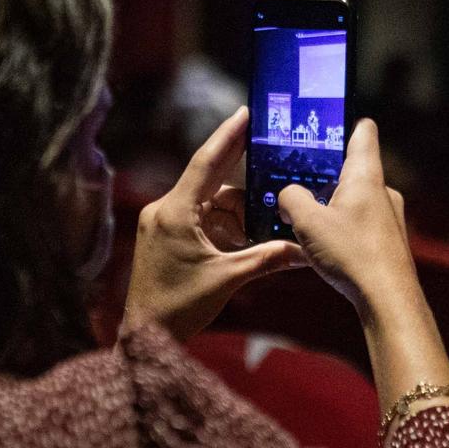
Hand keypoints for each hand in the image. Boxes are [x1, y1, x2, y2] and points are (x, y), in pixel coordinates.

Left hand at [124, 106, 307, 341]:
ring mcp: (165, 223)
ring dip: (240, 210)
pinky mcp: (167, 236)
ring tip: (271, 216)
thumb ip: (267, 258)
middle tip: (270, 149)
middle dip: (242, 171)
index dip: (229, 135)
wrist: (144, 334)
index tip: (246, 113)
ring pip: (211, 203)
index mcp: (175, 212)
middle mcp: (165, 210)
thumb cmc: (178, 307)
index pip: (206, 162)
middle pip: (211, 180)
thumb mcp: (228, 278)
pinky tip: (251, 233)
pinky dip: (227, 224)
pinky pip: (203, 219)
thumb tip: (304, 250)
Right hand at [278, 119, 420, 317]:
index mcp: (366, 174)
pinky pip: (359, 223)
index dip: (342, 124)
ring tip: (304, 219)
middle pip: (352, 167)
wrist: (387, 299)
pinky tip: (322, 246)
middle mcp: (382, 190)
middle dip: (324, 174)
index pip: (363, 131)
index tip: (320, 128)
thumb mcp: (307, 222)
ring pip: (354, 198)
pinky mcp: (387, 240)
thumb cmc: (353, 255)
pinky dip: (340, 227)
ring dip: (330, 205)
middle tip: (296, 182)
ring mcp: (388, 216)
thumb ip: (290, 198)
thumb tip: (287, 194)